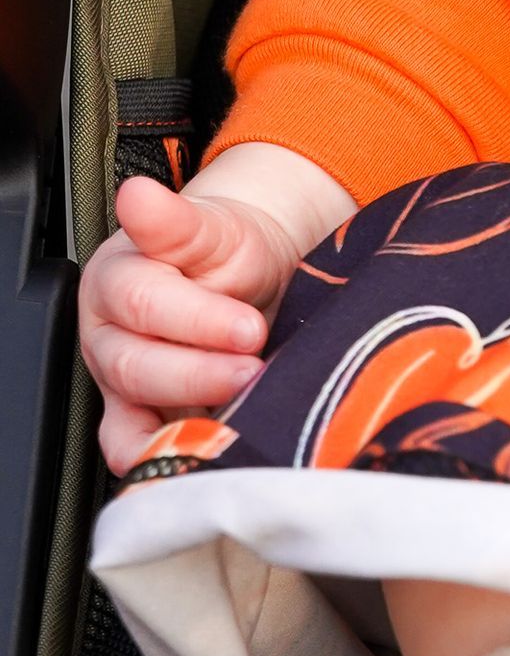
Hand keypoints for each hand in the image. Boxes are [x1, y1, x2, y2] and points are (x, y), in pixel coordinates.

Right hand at [80, 145, 350, 473]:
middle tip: (254, 370)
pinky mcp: (139, 420)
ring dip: (189, 421)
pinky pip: (138, 450)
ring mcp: (120, 383)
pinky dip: (167, 458)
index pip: (143, 304)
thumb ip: (180, 223)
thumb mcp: (216, 228)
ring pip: (132, 416)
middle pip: (136, 366)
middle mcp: (109, 334)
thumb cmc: (228, 253)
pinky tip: (207, 453)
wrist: (250, 276)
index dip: (198, 320)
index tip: (249, 327)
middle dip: (200, 374)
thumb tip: (139, 197)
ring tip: (243, 412)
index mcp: (117, 279)